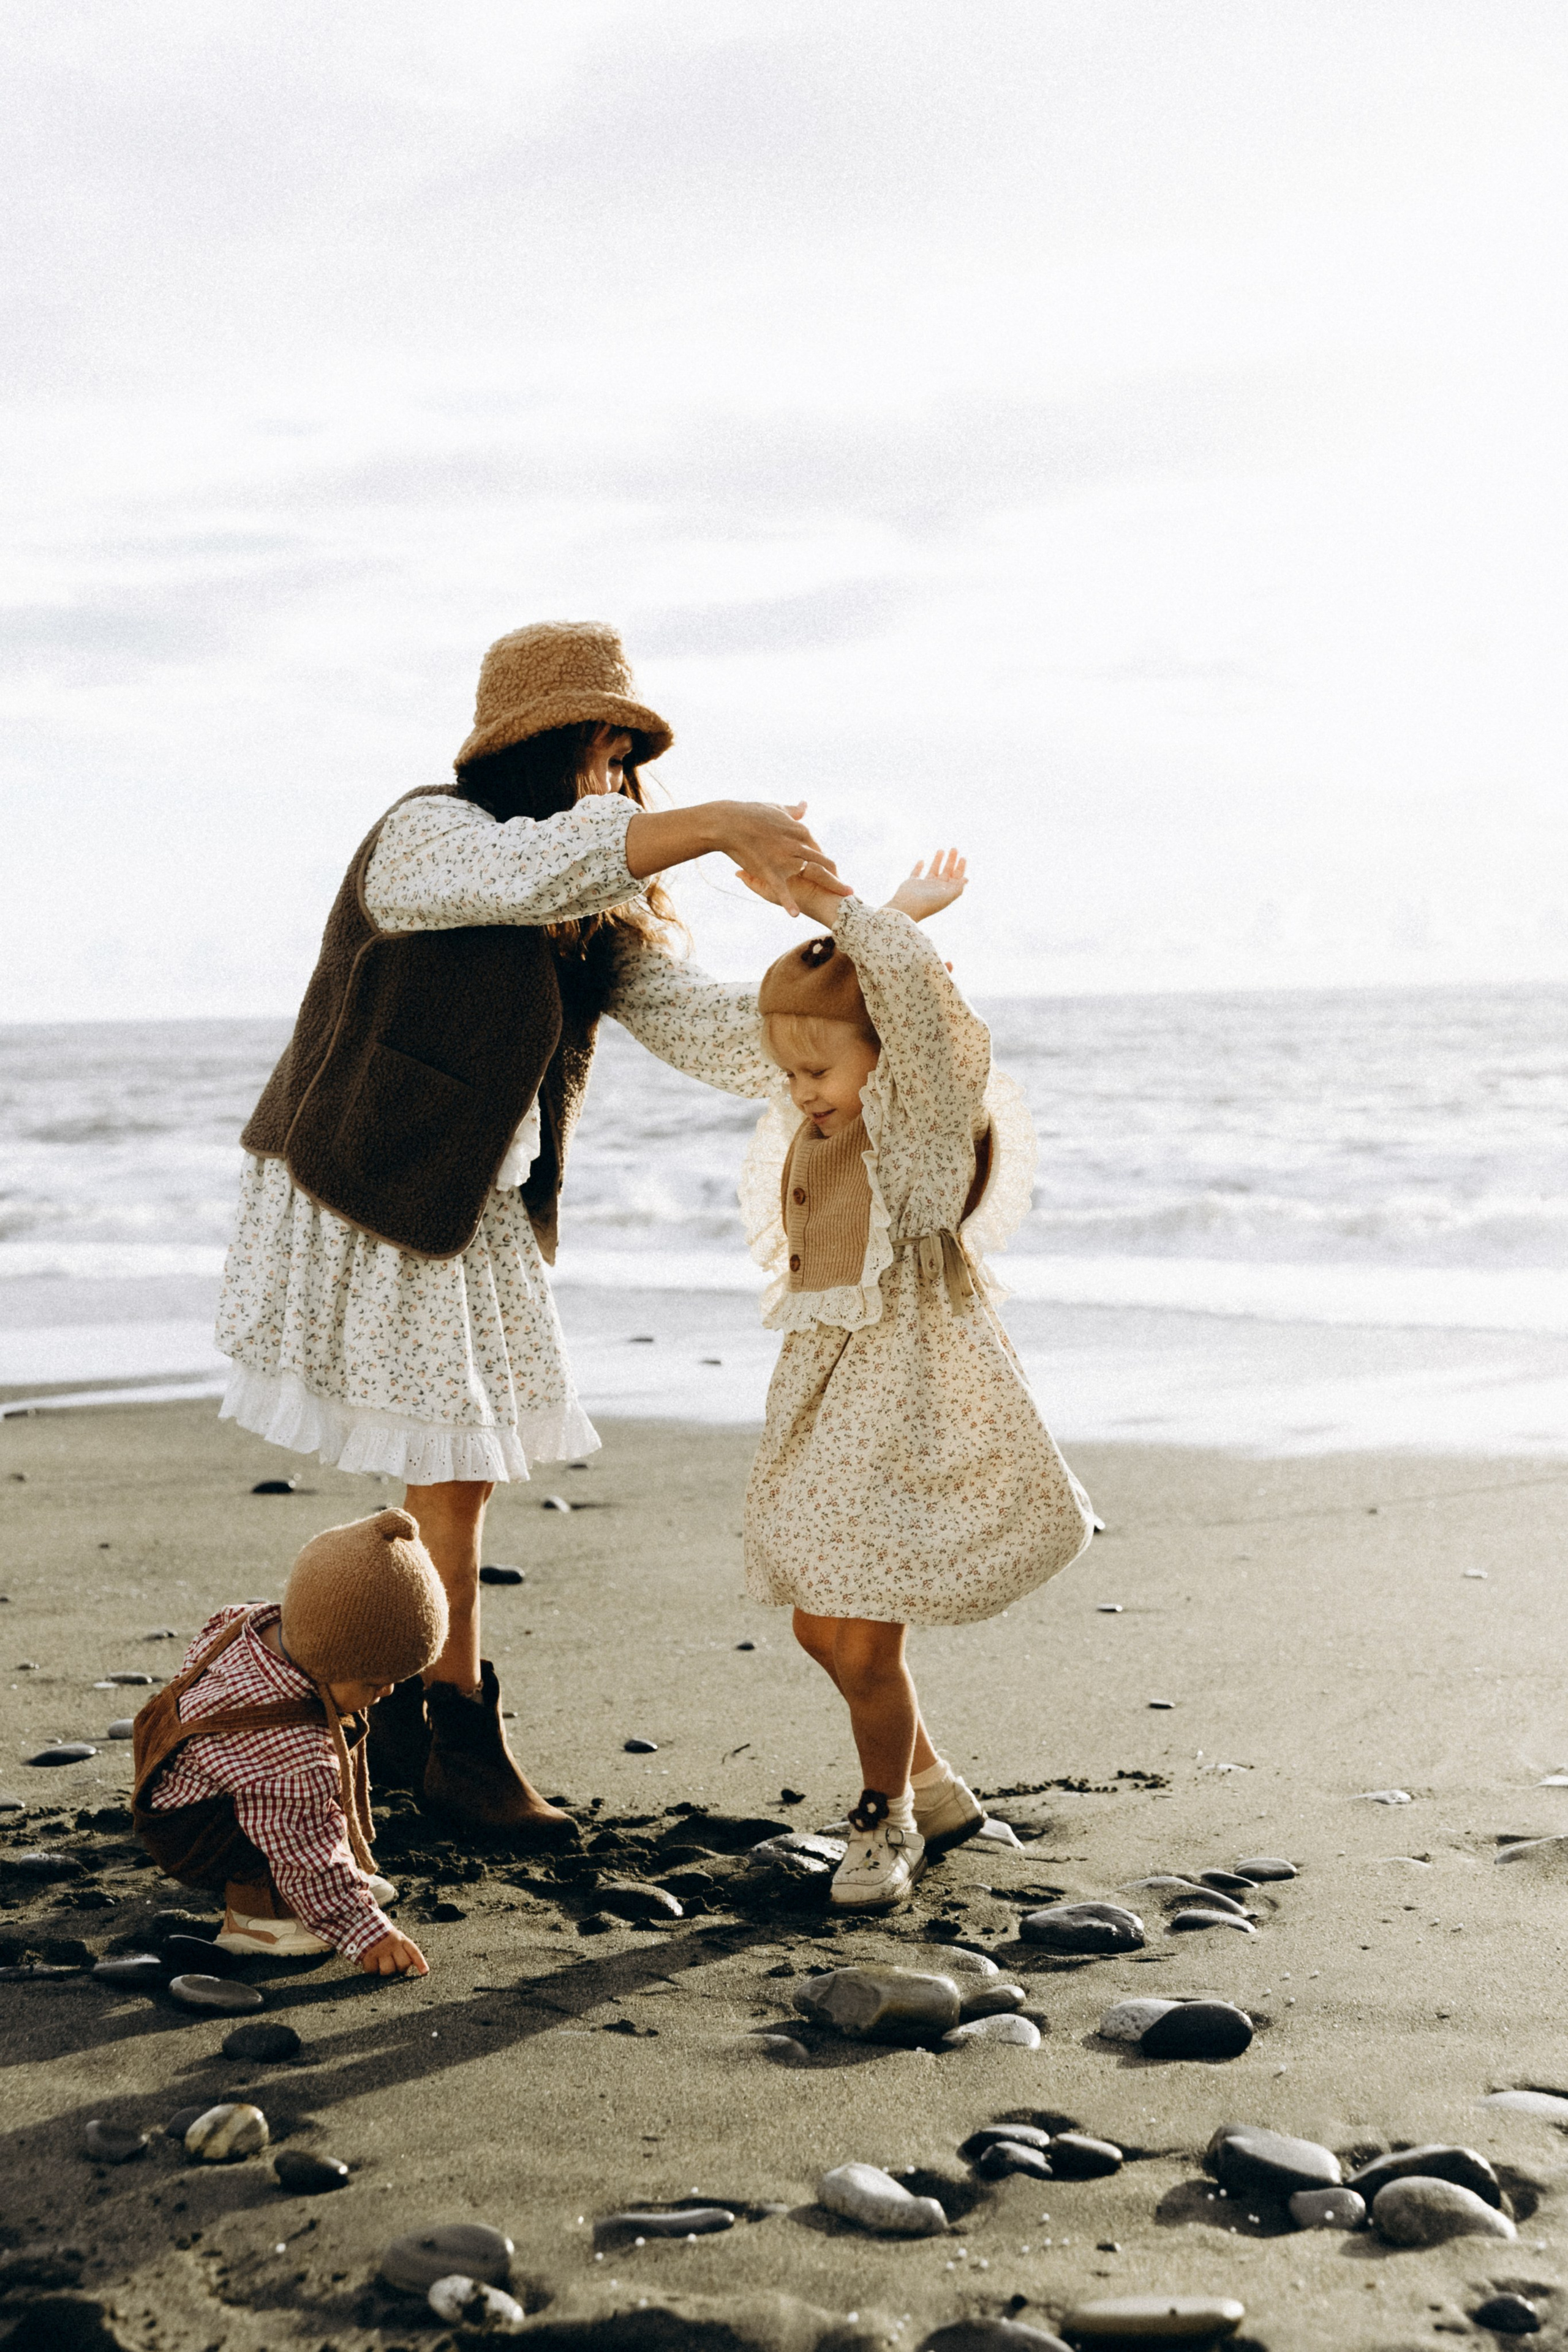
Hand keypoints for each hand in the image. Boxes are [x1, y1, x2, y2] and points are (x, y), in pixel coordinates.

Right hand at [361, 1930, 427, 1976]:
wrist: (366, 1926)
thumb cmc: (386, 1940)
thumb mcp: (398, 1940)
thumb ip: (404, 1953)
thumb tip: (406, 1972)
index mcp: (402, 1940)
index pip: (414, 1951)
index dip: (420, 1962)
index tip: (425, 1972)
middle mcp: (393, 1944)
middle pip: (402, 1965)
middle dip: (399, 1968)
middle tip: (393, 1963)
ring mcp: (381, 1950)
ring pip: (388, 1971)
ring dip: (385, 1971)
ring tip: (381, 1963)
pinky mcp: (369, 1956)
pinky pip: (373, 1971)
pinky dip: (373, 1970)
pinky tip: (372, 1963)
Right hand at [715, 801, 850, 916]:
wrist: (730, 822)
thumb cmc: (751, 813)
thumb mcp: (776, 809)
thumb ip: (793, 811)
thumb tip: (805, 805)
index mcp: (800, 831)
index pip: (818, 848)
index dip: (825, 862)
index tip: (832, 872)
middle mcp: (798, 844)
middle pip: (824, 862)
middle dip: (836, 878)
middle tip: (846, 891)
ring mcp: (785, 859)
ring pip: (812, 874)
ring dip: (827, 888)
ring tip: (835, 903)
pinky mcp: (770, 871)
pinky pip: (782, 889)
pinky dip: (789, 903)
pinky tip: (795, 914)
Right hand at [886, 848, 966, 922]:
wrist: (909, 907)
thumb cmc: (929, 902)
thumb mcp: (947, 896)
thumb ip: (957, 888)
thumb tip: (966, 879)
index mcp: (945, 891)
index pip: (956, 878)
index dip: (960, 868)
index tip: (963, 858)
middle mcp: (936, 888)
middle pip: (946, 872)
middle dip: (951, 861)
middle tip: (954, 849)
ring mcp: (924, 885)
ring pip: (933, 870)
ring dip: (938, 860)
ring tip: (941, 850)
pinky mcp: (912, 883)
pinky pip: (916, 873)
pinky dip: (918, 867)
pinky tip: (922, 861)